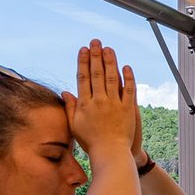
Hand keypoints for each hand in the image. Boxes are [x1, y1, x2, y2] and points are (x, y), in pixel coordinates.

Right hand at [60, 40, 138, 163]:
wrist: (110, 153)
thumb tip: (65, 92)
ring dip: (110, 61)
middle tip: (95, 42)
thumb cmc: (91, 141)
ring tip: (108, 48)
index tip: (83, 50)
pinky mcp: (128, 109)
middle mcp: (99, 100)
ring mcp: (114, 104)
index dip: (83, 61)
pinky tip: (126, 66)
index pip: (83, 77)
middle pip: (97, 73)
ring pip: (113, 77)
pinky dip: (128, 77)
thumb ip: (70, 107)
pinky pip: (129, 90)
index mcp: (85, 103)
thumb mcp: (75, 125)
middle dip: (95, 55)